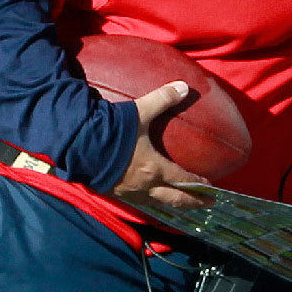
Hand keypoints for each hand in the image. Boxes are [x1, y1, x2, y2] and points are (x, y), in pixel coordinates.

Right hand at [111, 81, 209, 209]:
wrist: (80, 146)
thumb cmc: (113, 131)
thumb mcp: (140, 112)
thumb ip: (162, 99)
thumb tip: (184, 86)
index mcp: (155, 168)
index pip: (183, 180)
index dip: (199, 184)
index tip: (211, 188)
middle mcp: (146, 186)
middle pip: (175, 200)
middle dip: (193, 203)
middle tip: (207, 205)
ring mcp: (130, 193)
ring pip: (158, 205)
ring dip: (173, 205)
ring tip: (182, 205)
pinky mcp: (116, 194)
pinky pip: (139, 203)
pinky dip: (152, 204)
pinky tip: (152, 200)